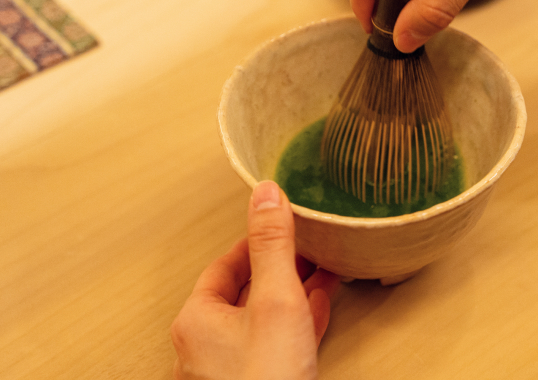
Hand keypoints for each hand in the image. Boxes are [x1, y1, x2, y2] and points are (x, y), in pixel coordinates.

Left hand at [171, 181, 339, 379]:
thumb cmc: (267, 379)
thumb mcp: (276, 299)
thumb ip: (273, 245)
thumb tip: (265, 192)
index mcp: (199, 319)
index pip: (226, 265)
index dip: (256, 241)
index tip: (281, 223)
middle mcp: (207, 344)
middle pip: (245, 290)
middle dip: (281, 265)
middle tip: (309, 244)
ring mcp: (231, 368)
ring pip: (264, 318)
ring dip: (294, 292)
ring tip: (324, 269)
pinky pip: (276, 343)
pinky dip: (299, 322)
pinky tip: (321, 309)